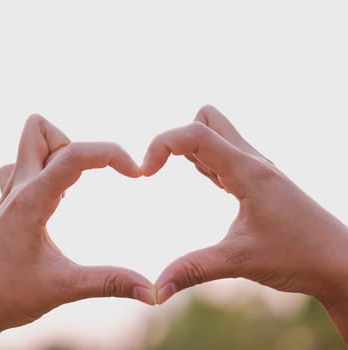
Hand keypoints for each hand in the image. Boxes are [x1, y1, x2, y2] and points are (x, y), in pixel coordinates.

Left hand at [0, 115, 154, 348]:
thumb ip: (110, 283)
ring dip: (57, 154)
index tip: (137, 174)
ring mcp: (9, 194)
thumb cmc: (6, 297)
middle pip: (39, 129)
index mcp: (31, 200)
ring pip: (29, 144)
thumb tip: (153, 292)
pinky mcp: (7, 205)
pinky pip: (24, 167)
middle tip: (90, 180)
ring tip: (74, 190)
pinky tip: (57, 201)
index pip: (75, 153)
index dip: (112, 154)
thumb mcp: (64, 287)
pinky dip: (46, 171)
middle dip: (75, 144)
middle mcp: (17, 188)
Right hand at [141, 105, 347, 340]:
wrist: (339, 263)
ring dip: (187, 149)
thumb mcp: (239, 262)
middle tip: (160, 169)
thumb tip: (155, 290)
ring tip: (166, 174)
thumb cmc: (299, 257)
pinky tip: (198, 181)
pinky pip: (221, 156)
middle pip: (205, 119)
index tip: (144, 175)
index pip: (195, 133)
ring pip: (214, 135)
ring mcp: (255, 170)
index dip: (161, 144)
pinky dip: (201, 161)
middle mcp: (251, 161)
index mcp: (247, 170)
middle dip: (175, 138)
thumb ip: (193, 270)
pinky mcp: (256, 182)